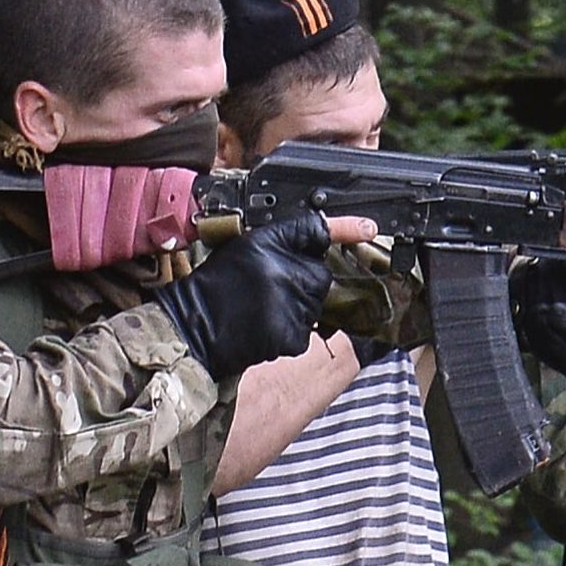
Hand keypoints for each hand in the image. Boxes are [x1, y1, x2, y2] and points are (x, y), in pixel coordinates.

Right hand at [155, 211, 340, 378]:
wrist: (195, 329)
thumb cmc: (216, 286)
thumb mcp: (245, 246)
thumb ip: (284, 239)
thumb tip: (322, 234)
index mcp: (272, 248)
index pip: (317, 233)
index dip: (346, 229)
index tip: (370, 228)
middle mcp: (287, 276)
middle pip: (320, 275)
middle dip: (305, 279)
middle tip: (272, 286)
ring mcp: (293, 309)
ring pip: (315, 303)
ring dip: (299, 304)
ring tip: (265, 307)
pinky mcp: (293, 336)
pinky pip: (307, 328)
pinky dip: (293, 328)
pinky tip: (268, 324)